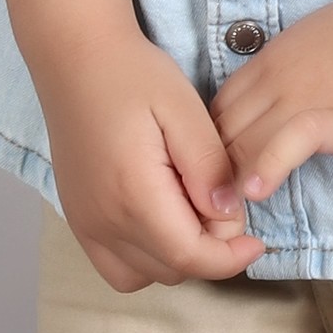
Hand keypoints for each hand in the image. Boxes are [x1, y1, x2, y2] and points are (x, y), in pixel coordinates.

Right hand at [37, 28, 264, 292]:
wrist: (76, 58)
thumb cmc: (134, 76)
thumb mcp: (187, 112)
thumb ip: (211, 168)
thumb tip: (230, 215)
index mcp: (134, 195)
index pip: (191, 257)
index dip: (230, 259)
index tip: (257, 241)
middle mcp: (103, 220)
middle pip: (172, 269)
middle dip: (208, 249)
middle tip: (219, 201)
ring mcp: (85, 223)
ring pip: (145, 274)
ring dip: (177, 256)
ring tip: (190, 209)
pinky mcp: (78, 218)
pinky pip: (116, 265)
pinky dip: (146, 257)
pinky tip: (162, 219)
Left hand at [208, 0, 332, 203]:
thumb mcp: (319, 48)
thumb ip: (295, 80)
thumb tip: (285, 114)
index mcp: (270, 61)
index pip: (216, 113)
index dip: (211, 150)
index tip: (222, 180)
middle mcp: (277, 78)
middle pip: (220, 134)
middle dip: (215, 175)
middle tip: (220, 211)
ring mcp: (306, 95)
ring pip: (242, 141)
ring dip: (232, 182)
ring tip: (232, 219)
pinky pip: (291, 140)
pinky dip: (269, 167)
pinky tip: (259, 191)